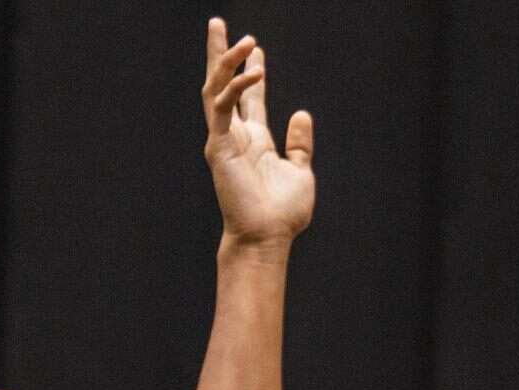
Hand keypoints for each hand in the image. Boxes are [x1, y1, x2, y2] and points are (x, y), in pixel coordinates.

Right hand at [203, 19, 313, 245]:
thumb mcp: (300, 171)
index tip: (256, 50)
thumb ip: (300, 143)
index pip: (250, 98)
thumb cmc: (282, 212)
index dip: (253, 71)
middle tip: (218, 24)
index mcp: (255, 141)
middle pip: (224, 85)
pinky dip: (236, 86)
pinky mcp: (219, 144)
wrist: (267, 236)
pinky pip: (223, 106)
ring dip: (225, 61)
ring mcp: (225, 139)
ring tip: (239, 38)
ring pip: (216, 88)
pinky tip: (254, 71)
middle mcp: (237, 135)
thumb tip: (302, 114)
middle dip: (222, 54)